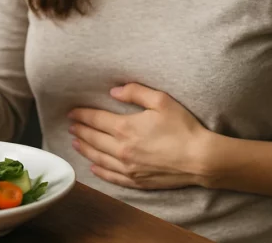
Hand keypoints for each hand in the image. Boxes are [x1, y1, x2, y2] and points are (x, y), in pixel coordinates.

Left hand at [67, 83, 209, 189]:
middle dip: (80, 131)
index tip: (72, 112)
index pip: (96, 119)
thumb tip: (113, 91)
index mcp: (125, 127)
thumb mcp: (161, 100)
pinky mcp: (137, 181)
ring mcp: (128, 167)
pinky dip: (99, 171)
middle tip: (70, 126)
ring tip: (75, 144)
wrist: (200, 158)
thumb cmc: (183, 127)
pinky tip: (93, 167)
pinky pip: (111, 176)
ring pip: (98, 158)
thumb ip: (135, 92)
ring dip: (85, 149)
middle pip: (93, 139)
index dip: (82, 115)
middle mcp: (122, 149)